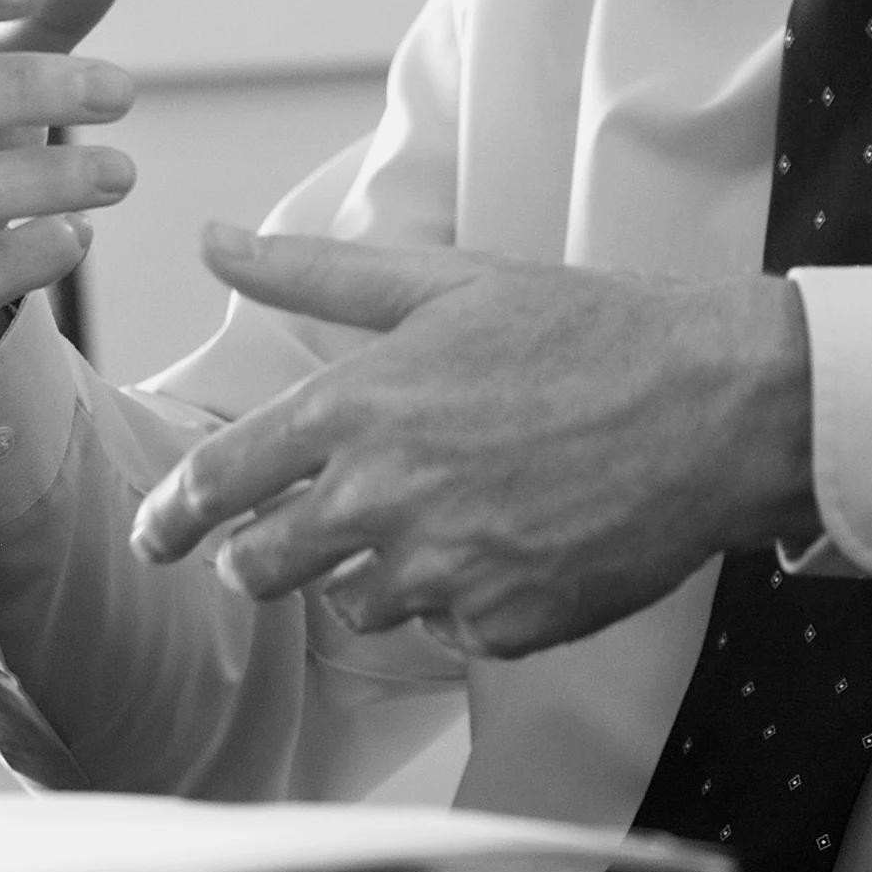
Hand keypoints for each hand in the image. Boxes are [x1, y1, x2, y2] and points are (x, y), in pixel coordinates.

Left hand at [130, 229, 820, 658]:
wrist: (715, 405)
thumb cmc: (586, 329)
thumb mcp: (446, 282)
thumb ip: (315, 273)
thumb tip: (209, 239)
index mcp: (353, 409)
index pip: (216, 483)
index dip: (171, 518)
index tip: (156, 537)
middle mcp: (381, 500)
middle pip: (263, 567)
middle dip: (260, 558)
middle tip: (285, 543)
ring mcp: (443, 573)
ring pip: (356, 604)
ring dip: (373, 575)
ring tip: (442, 519)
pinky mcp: (503, 626)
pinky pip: (448, 632)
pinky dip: (466, 599)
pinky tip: (516, 543)